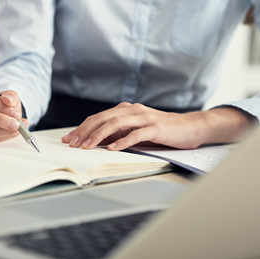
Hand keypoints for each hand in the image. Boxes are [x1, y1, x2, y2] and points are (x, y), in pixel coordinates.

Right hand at [0, 81, 27, 142]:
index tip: (14, 112)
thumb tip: (9, 101)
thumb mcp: (8, 95)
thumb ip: (10, 97)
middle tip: (16, 124)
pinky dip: (2, 137)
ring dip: (3, 131)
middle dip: (0, 119)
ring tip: (17, 129)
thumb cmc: (0, 101)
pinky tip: (11, 132)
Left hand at [61, 103, 252, 150]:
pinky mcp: (155, 127)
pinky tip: (113, 149)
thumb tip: (96, 141)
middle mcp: (133, 110)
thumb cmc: (162, 130)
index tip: (69, 139)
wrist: (190, 127)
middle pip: (103, 118)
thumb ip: (119, 133)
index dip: (82, 127)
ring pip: (116, 124)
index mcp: (126, 110)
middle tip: (73, 143)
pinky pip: (136, 134)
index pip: (98, 117)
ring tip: (88, 146)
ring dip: (99, 136)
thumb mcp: (136, 130)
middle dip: (85, 131)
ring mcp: (144, 117)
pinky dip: (122, 141)